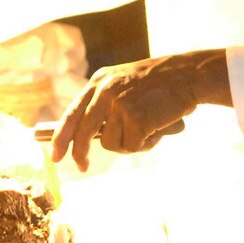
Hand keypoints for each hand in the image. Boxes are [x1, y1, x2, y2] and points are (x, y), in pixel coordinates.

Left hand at [50, 49, 230, 168]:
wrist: (188, 74)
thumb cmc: (160, 84)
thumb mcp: (124, 83)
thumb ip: (106, 104)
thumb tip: (89, 137)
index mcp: (98, 82)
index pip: (72, 113)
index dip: (61, 137)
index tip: (55, 155)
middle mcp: (104, 92)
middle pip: (82, 133)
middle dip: (80, 154)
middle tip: (82, 167)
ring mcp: (119, 105)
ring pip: (110, 143)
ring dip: (128, 143)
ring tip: (147, 128)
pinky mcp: (136, 119)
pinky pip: (133, 146)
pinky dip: (146, 144)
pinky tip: (157, 129)